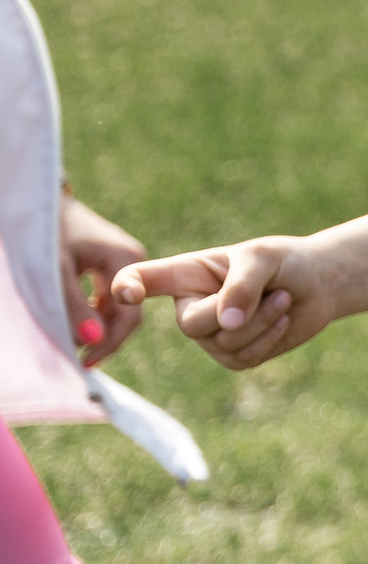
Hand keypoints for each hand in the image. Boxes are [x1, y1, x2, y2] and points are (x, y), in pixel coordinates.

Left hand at [58, 196, 146, 368]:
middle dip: (104, 339)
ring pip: (118, 307)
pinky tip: (77, 324)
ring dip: (98, 328)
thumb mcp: (56, 272)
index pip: (129, 314)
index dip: (109, 342)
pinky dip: (94, 315)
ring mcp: (124, 263)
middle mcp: (134, 262)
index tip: (84, 362)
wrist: (37, 201)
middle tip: (78, 361)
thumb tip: (93, 343)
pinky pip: (109, 298)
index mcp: (128, 260)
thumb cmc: (45, 232)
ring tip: (74, 346)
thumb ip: (74, 307)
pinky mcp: (111, 264)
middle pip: (127, 312)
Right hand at [112, 236, 344, 370]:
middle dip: (239, 312)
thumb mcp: (264, 258)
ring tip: (283, 298)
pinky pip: (242, 358)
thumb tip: (226, 324)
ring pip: (222, 343)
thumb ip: (242, 285)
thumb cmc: (284, 262)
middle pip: (192, 325)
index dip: (128, 286)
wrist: (317, 285)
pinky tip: (283, 319)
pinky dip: (269, 339)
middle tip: (276, 291)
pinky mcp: (233, 355)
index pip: (144, 280)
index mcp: (185, 274)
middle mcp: (189, 306)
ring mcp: (209, 335)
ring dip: (262, 322)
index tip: (125, 292)